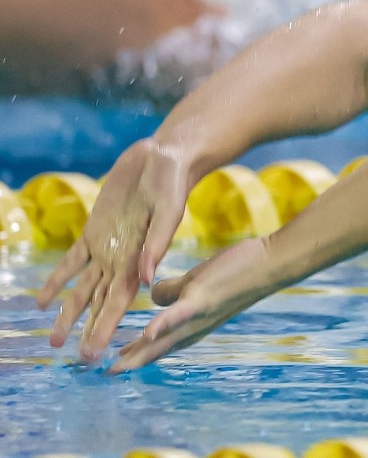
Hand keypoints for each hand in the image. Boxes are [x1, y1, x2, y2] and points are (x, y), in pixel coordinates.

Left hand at [36, 137, 196, 362]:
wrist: (165, 159)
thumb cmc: (172, 184)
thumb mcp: (168, 212)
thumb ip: (156, 245)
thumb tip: (146, 281)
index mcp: (140, 260)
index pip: (120, 302)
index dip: (106, 328)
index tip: (97, 354)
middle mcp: (121, 260)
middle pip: (101, 303)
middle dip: (89, 331)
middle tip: (78, 360)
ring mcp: (106, 247)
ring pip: (82, 289)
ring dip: (68, 314)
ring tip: (54, 341)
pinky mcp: (94, 232)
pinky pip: (72, 261)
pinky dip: (57, 281)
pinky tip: (42, 301)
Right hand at [108, 236, 279, 372]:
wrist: (269, 263)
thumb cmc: (234, 271)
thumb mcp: (195, 284)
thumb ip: (173, 293)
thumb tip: (153, 297)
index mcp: (191, 322)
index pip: (159, 343)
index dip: (137, 354)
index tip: (112, 366)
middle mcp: (195, 326)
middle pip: (160, 348)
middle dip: (134, 362)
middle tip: (106, 375)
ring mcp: (200, 313)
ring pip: (167, 337)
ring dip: (142, 352)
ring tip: (118, 366)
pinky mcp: (204, 298)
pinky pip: (181, 313)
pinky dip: (164, 324)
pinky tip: (147, 334)